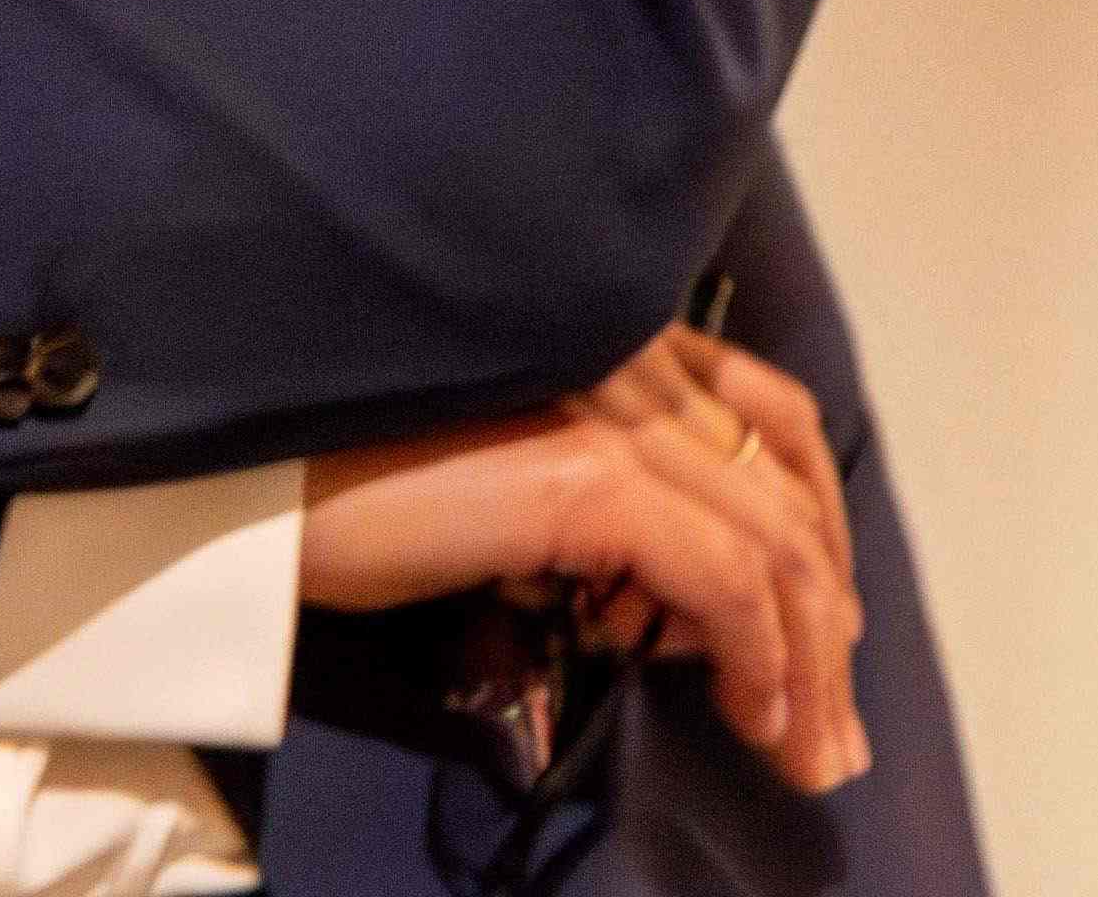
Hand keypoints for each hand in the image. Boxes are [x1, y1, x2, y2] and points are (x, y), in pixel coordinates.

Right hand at [300, 325, 870, 800]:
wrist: (263, 493)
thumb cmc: (365, 494)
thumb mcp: (518, 494)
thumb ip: (610, 511)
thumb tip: (687, 612)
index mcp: (625, 343)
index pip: (772, 420)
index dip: (820, 527)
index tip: (829, 634)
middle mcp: (636, 360)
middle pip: (787, 491)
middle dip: (828, 621)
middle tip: (834, 735)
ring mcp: (616, 415)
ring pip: (772, 544)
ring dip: (809, 664)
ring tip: (807, 754)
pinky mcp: (588, 478)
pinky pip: (720, 578)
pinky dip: (754, 653)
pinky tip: (754, 714)